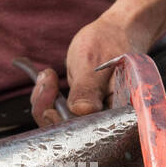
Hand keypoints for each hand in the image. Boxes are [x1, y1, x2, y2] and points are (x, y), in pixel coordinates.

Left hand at [30, 12, 153, 127]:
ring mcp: (93, 117)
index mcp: (119, 116)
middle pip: (71, 134)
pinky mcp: (82, 109)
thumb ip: (88, 89)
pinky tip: (48, 79)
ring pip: (60, 124)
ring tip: (48, 75)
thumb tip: (83, 111)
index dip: (65, 127)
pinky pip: (59, 113)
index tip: (50, 109)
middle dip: (50, 110)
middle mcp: (107, 122)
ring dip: (45, 101)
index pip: (88, 135)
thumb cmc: (111, 42)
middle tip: (47, 80)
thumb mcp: (96, 62)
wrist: (117, 31)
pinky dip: (47, 98)